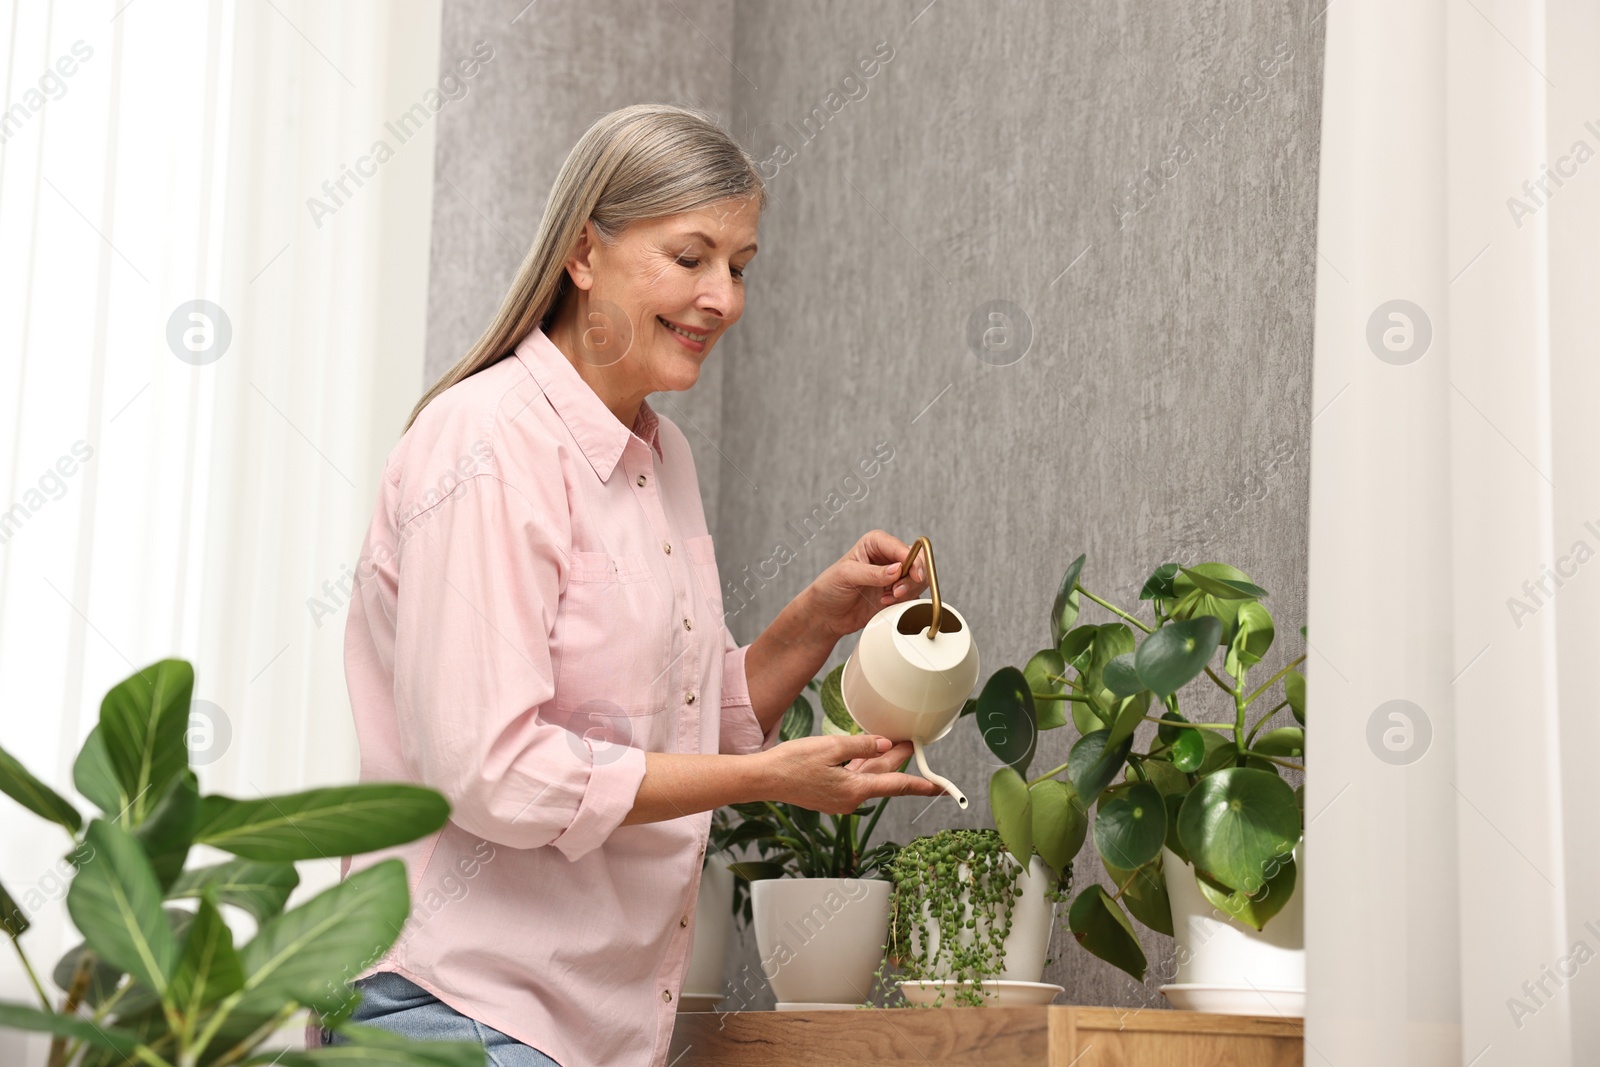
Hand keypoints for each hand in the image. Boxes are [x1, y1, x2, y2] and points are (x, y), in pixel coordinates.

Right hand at [759, 734, 943, 814]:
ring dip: (880, 762)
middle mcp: (850, 800)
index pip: (898, 786)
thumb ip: (861, 746)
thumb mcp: (831, 747)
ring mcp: (839, 800)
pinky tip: (865, 754)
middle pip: (883, 777)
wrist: (764, 779)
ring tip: (893, 742)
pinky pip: (853, 780)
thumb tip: (885, 745)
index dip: (923, 786)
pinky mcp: (830, 796)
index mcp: (855, 790)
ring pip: (868, 777)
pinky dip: (862, 767)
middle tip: (912, 741)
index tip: (943, 789)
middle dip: (898, 759)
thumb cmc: (792, 763)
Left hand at [804, 530, 930, 640]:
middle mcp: (888, 557)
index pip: (903, 547)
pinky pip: (913, 595)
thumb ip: (873, 573)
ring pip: (919, 579)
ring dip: (907, 591)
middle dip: (912, 578)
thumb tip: (898, 570)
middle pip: (918, 562)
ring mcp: (894, 576)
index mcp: (876, 543)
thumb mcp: (847, 575)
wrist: (826, 614)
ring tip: (886, 598)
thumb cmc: (829, 588)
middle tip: (896, 592)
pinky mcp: (896, 593)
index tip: (913, 575)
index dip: (912, 560)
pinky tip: (885, 603)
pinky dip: (904, 601)